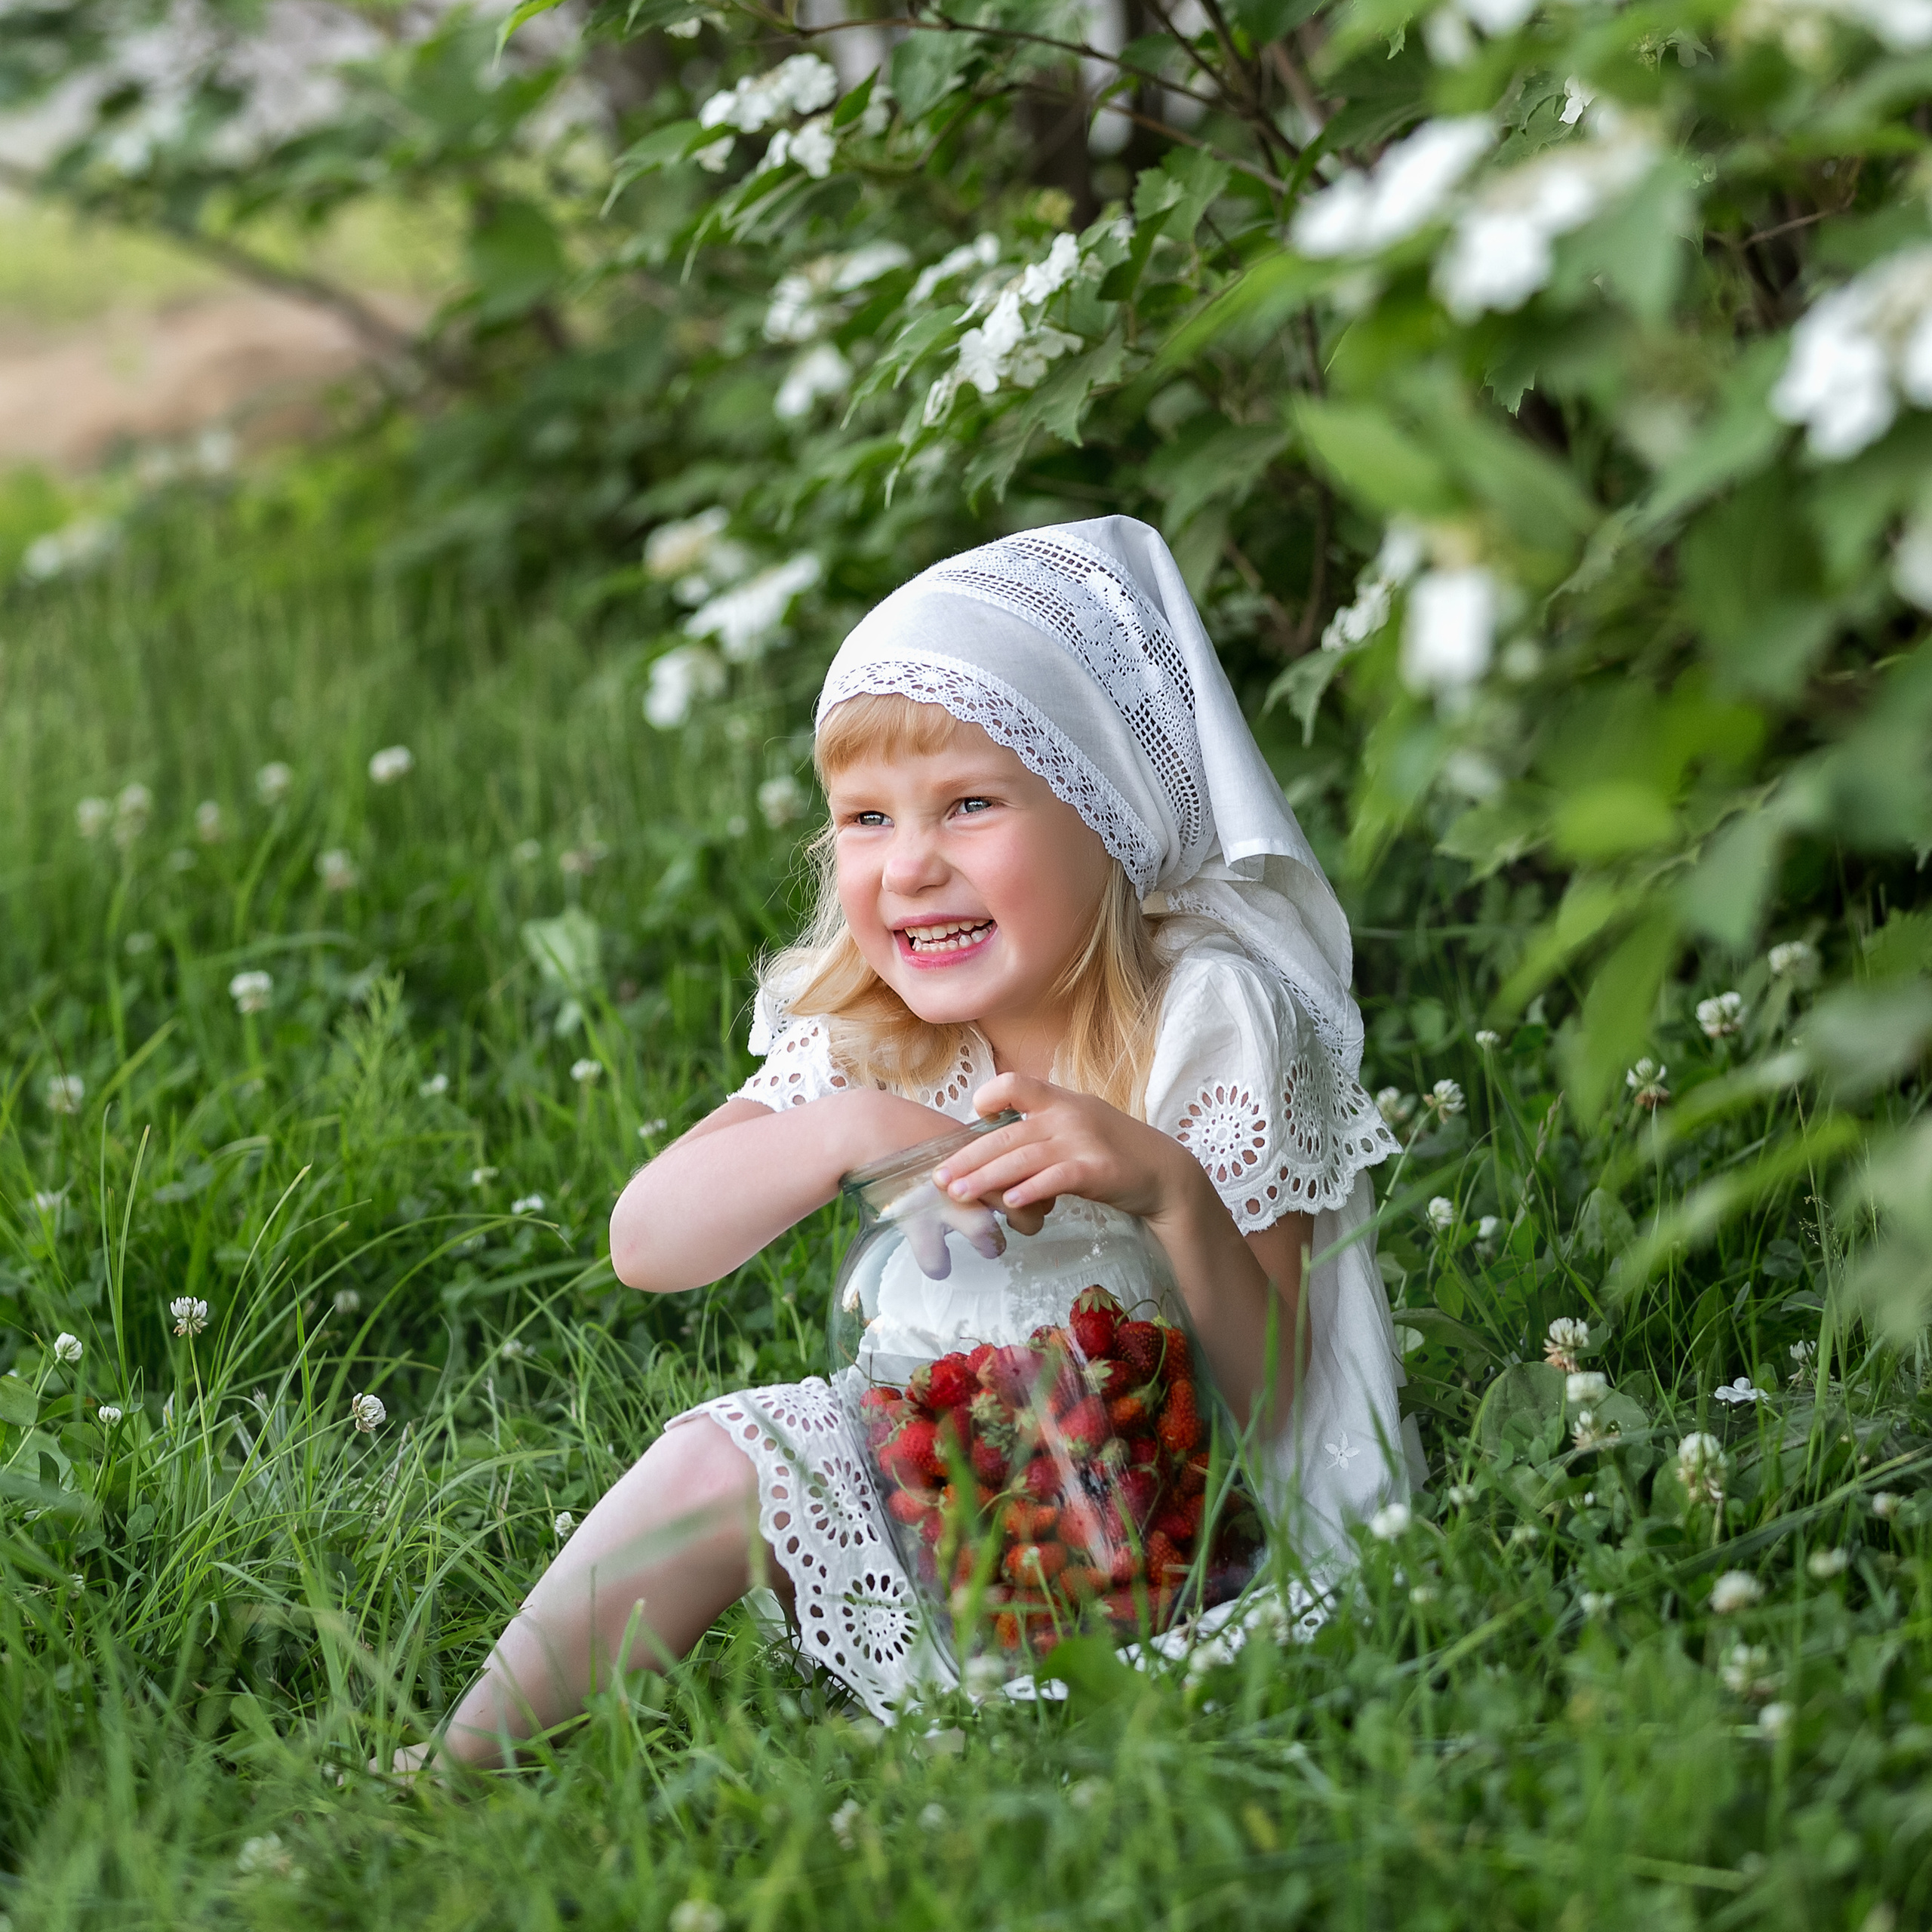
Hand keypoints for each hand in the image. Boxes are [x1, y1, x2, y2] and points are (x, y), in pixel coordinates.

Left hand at [931, 1072, 1198, 1234]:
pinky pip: (1055, 1179)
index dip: (989, 1096)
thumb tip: (996, 1143)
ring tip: (959, 1194)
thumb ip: (1041, 1128)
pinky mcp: (1096, 1170)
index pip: (1015, 1083)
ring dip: (986, 1178)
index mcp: (1060, 1100)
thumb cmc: (1114, 1151)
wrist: (1164, 1173)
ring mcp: (1083, 1142)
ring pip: (1022, 1158)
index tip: (972, 1119)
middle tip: (939, 1178)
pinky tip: (1010, 1203)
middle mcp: (1068, 1115)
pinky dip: (1031, 1190)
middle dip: (968, 1157)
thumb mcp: (1077, 1126)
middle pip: (1006, 1133)